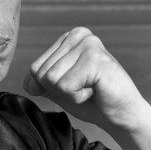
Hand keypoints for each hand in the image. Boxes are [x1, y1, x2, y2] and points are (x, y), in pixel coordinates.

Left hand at [23, 27, 150, 133]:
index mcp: (67, 38)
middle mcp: (77, 34)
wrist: (121, 115)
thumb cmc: (92, 101)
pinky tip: (96, 89)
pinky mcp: (94, 58)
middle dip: (60, 90)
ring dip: (70, 93)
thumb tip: (29, 82)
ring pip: (51, 79)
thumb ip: (39, 82)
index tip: (76, 85)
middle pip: (41, 73)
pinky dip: (78, 96)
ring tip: (91, 88)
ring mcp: (87, 44)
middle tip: (85, 88)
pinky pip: (65, 86)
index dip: (51, 87)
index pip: (34, 69)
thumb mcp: (58, 90)